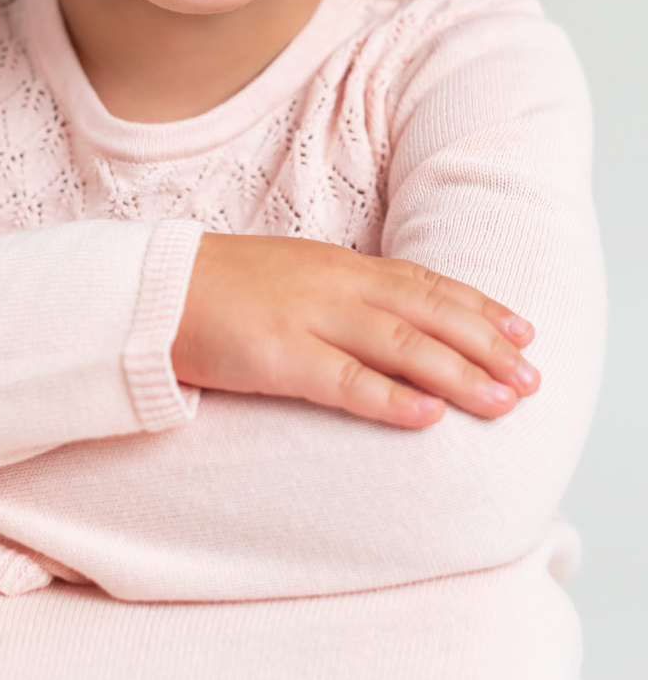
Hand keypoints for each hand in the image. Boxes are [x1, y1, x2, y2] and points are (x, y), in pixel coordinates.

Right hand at [171, 234, 538, 428]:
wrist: (148, 291)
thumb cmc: (219, 289)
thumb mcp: (292, 277)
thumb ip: (342, 291)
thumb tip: (392, 320)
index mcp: (336, 264)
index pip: (423, 282)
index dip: (477, 306)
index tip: (522, 330)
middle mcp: (331, 284)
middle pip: (425, 310)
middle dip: (484, 344)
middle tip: (531, 377)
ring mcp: (304, 317)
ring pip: (399, 343)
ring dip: (457, 373)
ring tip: (501, 400)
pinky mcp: (275, 357)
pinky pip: (343, 380)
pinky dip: (389, 398)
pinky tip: (426, 415)